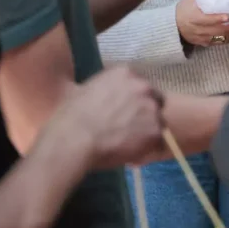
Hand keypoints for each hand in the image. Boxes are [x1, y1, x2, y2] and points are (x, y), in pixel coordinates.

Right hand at [42, 66, 164, 170]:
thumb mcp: (86, 90)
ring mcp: (151, 108)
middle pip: (155, 101)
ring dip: (148, 132)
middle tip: (132, 128)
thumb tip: (109, 101)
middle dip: (146, 113)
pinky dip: (148, 149)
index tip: (127, 112)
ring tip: (130, 145)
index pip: (140, 85)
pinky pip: (158, 142)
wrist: (74, 138)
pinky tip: (132, 154)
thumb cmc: (71, 116)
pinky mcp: (155, 131)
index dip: (135, 101)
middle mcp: (143, 87)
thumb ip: (106, 91)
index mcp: (125, 73)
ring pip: (158, 122)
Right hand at [176, 0, 228, 47]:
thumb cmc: (182, 11)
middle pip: (219, 31)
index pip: (206, 20)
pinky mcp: (206, 43)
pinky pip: (221, 42)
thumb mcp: (189, 1)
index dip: (218, 19)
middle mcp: (199, 31)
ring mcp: (203, 39)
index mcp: (193, 19)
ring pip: (222, 38)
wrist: (173, 27)